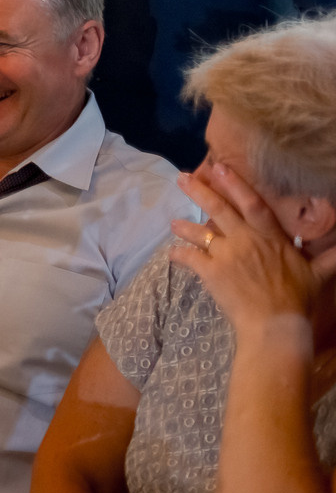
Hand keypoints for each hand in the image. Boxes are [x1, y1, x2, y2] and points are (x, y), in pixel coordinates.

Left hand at [172, 162, 331, 336]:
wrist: (275, 324)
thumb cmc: (298, 299)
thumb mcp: (317, 274)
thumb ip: (329, 257)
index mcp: (270, 237)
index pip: (253, 203)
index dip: (235, 184)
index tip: (219, 167)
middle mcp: (245, 240)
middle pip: (219, 210)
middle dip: (199, 192)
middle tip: (182, 178)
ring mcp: (226, 255)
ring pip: (200, 233)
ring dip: (184, 227)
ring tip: (173, 223)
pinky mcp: (210, 272)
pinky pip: (190, 258)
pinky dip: (179, 255)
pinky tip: (172, 254)